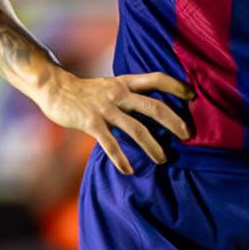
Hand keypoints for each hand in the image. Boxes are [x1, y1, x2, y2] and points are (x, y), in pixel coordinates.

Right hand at [37, 68, 190, 173]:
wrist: (55, 89)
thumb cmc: (87, 91)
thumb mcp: (112, 86)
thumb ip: (130, 94)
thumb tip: (154, 109)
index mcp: (125, 83)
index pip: (156, 78)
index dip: (176, 85)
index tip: (193, 96)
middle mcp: (118, 93)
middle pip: (153, 106)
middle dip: (174, 121)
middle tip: (188, 135)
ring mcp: (105, 108)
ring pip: (136, 128)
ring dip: (152, 146)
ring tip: (163, 160)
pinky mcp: (91, 122)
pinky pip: (110, 143)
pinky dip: (121, 159)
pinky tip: (129, 171)